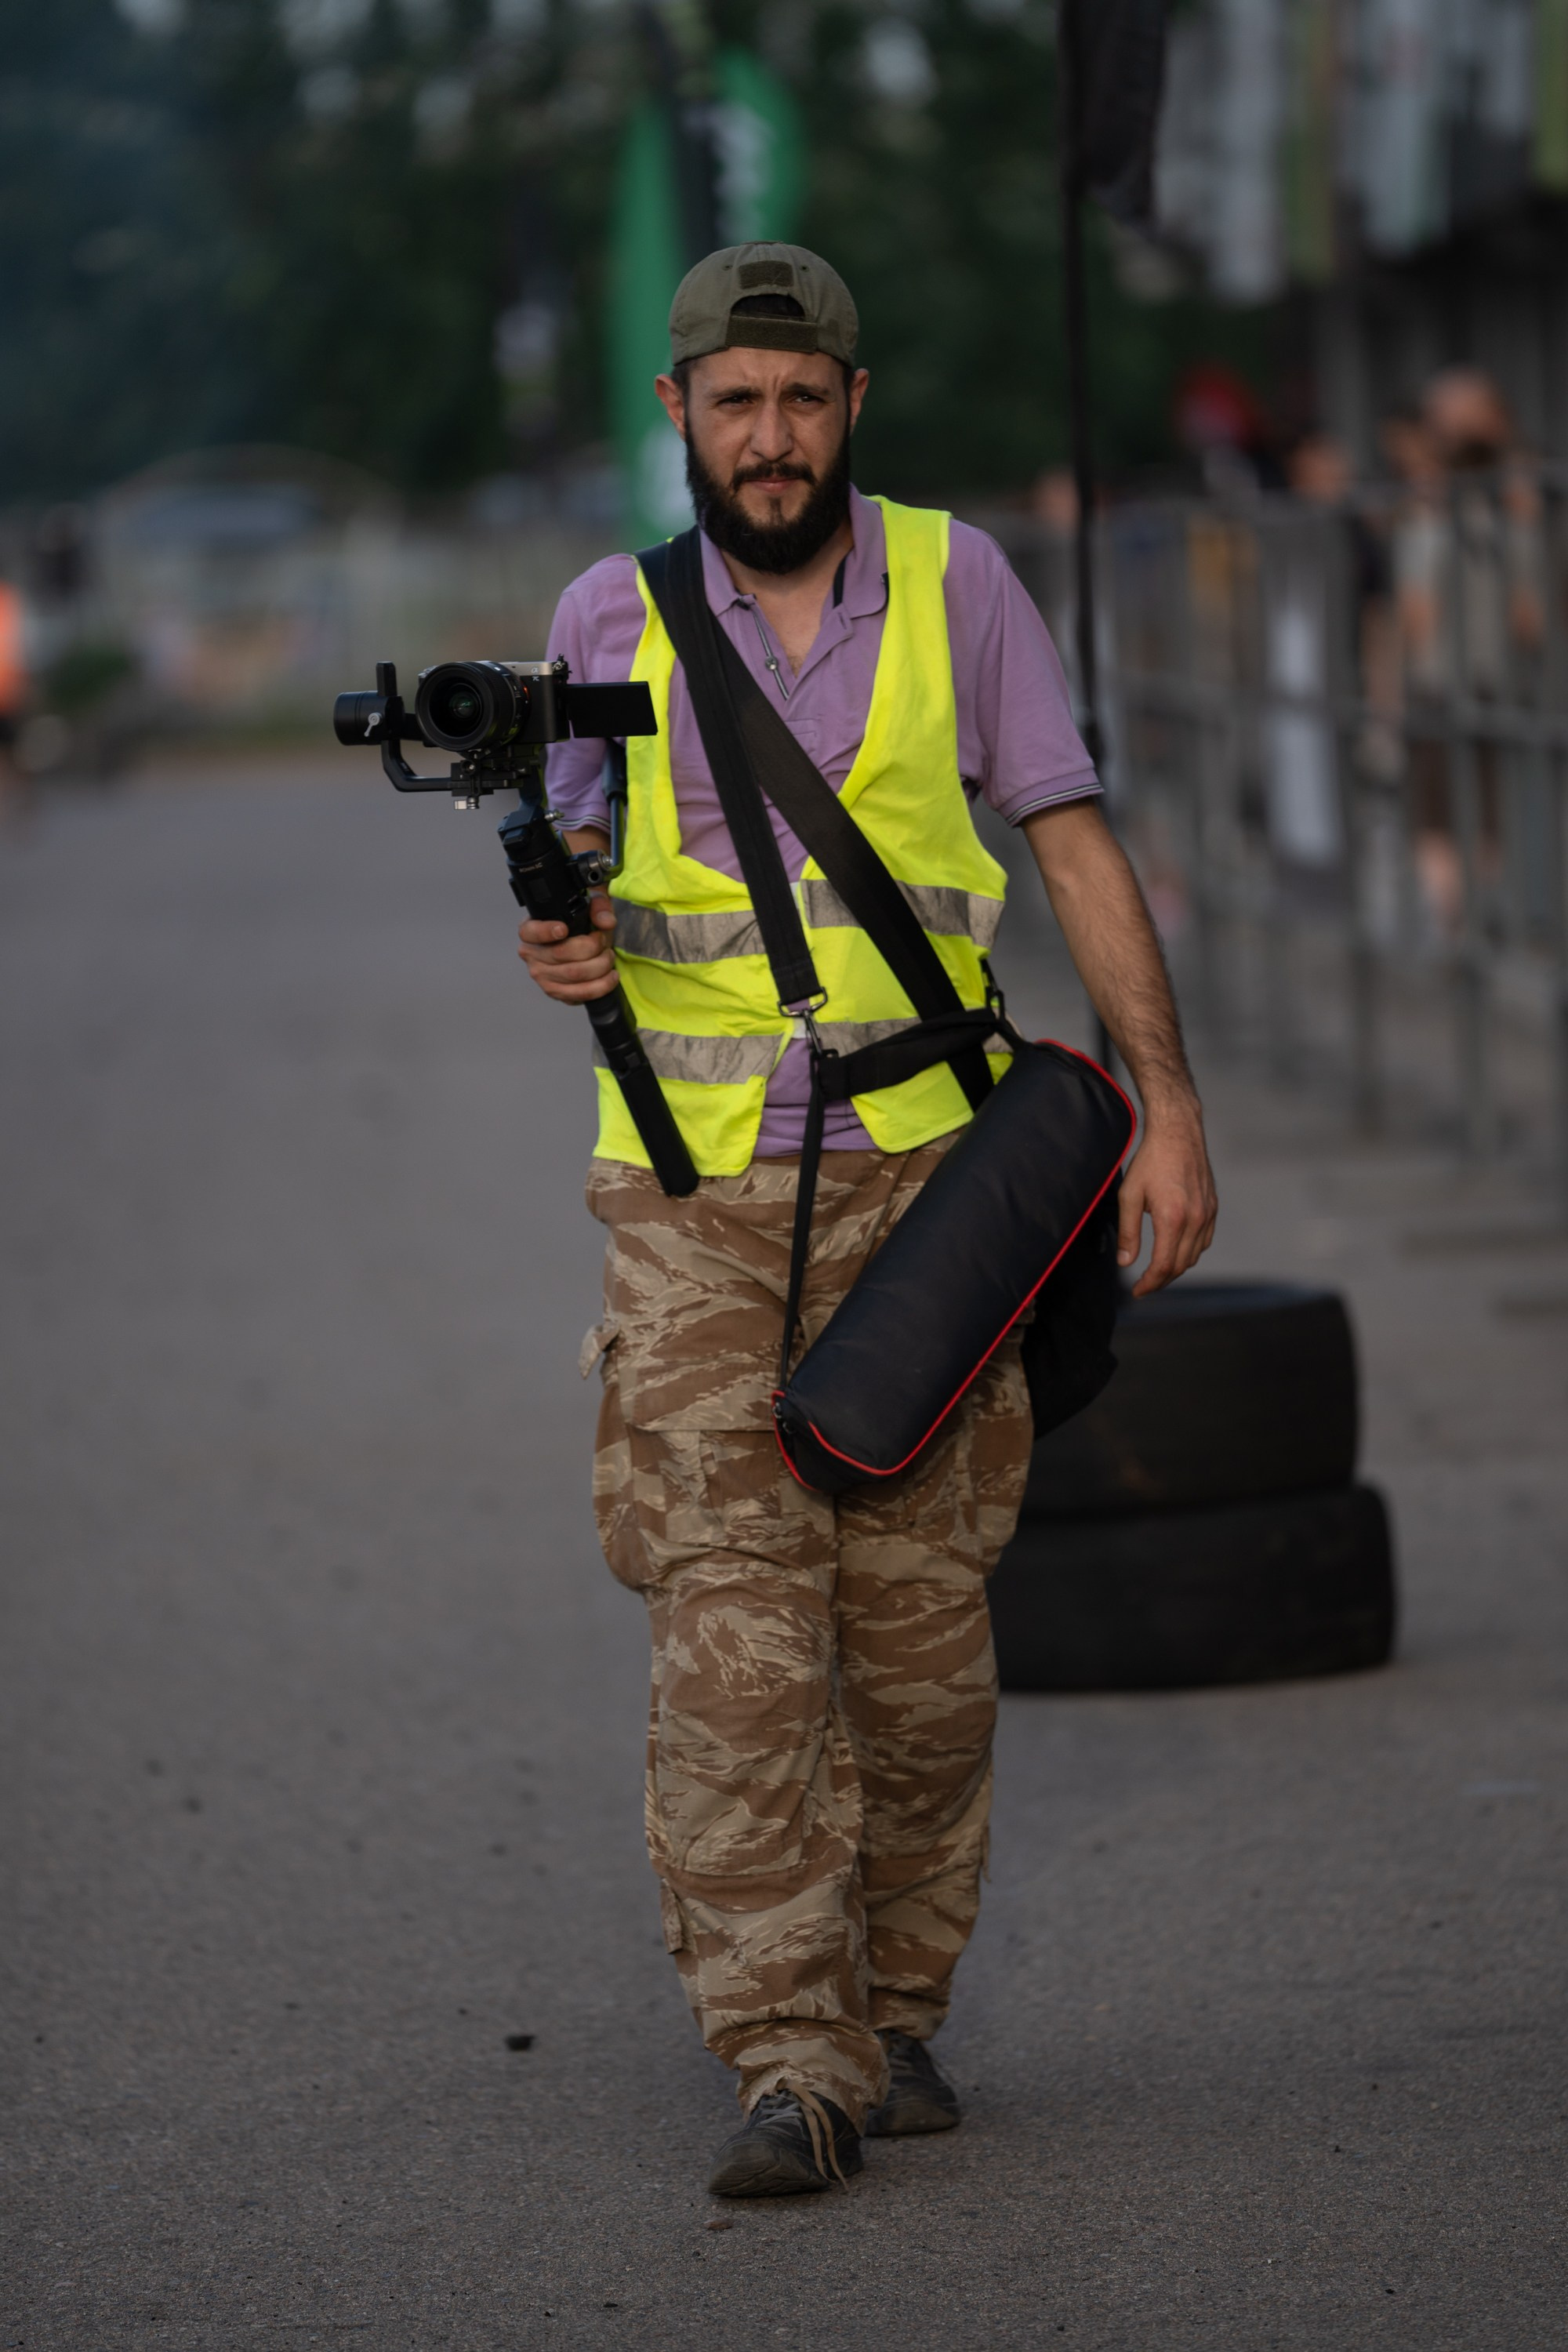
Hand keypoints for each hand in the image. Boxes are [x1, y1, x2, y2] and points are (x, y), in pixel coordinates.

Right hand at [517, 892, 618, 1002]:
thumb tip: (606, 921)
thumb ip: (599, 905)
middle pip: (560, 954)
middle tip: (603, 941)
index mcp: (530, 929)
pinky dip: (601, 986)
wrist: (585, 948)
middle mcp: (531, 954)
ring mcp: (541, 976)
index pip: (530, 932)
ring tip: (609, 957)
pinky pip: (580, 993)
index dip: (546, 931)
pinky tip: (610, 976)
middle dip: (591, 948)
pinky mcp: (556, 993)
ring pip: (574, 974)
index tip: (564, 929)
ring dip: (600, 966)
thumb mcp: (590, 906)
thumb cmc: (581, 926)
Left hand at [1116, 1099, 1217, 1297]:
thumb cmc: (1151, 1161)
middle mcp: (1195, 1220)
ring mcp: (1207, 1214)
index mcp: (1173, 1219)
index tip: (1136, 1291)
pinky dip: (1190, 1253)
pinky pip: (1204, 1241)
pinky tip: (1175, 1251)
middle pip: (1180, 1266)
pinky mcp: (1213, 1208)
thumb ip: (1128, 1231)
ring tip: (1156, 1271)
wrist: (1178, 1133)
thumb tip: (1126, 1262)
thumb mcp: (1130, 1195)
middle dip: (1161, 1281)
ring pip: (1194, 1256)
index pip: (1163, 1266)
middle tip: (1143, 1286)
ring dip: (1175, 1268)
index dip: (1149, 1284)